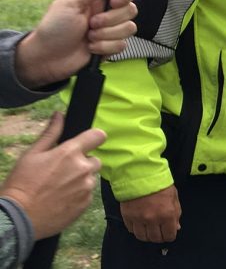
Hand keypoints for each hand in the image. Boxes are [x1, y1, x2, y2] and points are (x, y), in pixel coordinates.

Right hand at [0, 112, 104, 238]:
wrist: (18, 218)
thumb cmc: (21, 184)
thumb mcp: (32, 154)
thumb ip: (51, 133)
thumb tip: (59, 115)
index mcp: (70, 153)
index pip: (98, 136)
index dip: (93, 138)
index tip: (87, 143)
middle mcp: (83, 169)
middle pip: (94, 160)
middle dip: (82, 163)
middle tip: (62, 172)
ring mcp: (86, 187)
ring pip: (90, 178)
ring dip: (80, 180)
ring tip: (58, 188)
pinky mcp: (86, 204)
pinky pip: (87, 194)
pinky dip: (78, 195)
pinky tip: (60, 199)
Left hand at [15, 0, 137, 88]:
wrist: (47, 58)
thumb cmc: (55, 27)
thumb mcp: (71, 4)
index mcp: (98, 0)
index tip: (114, 2)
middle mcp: (108, 13)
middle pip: (130, 10)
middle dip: (111, 19)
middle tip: (92, 24)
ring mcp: (111, 31)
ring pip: (129, 28)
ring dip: (107, 34)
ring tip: (89, 37)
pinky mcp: (111, 47)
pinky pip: (122, 45)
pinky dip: (105, 47)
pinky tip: (91, 48)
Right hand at [120, 185, 181, 242]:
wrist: (140, 175)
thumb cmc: (160, 184)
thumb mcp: (174, 197)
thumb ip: (176, 214)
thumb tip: (176, 228)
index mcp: (167, 214)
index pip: (169, 236)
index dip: (169, 236)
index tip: (168, 232)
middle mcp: (153, 219)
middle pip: (155, 238)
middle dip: (158, 237)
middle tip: (159, 231)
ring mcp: (139, 219)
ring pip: (142, 237)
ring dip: (147, 235)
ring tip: (149, 229)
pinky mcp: (127, 217)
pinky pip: (131, 230)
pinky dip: (136, 229)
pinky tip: (139, 223)